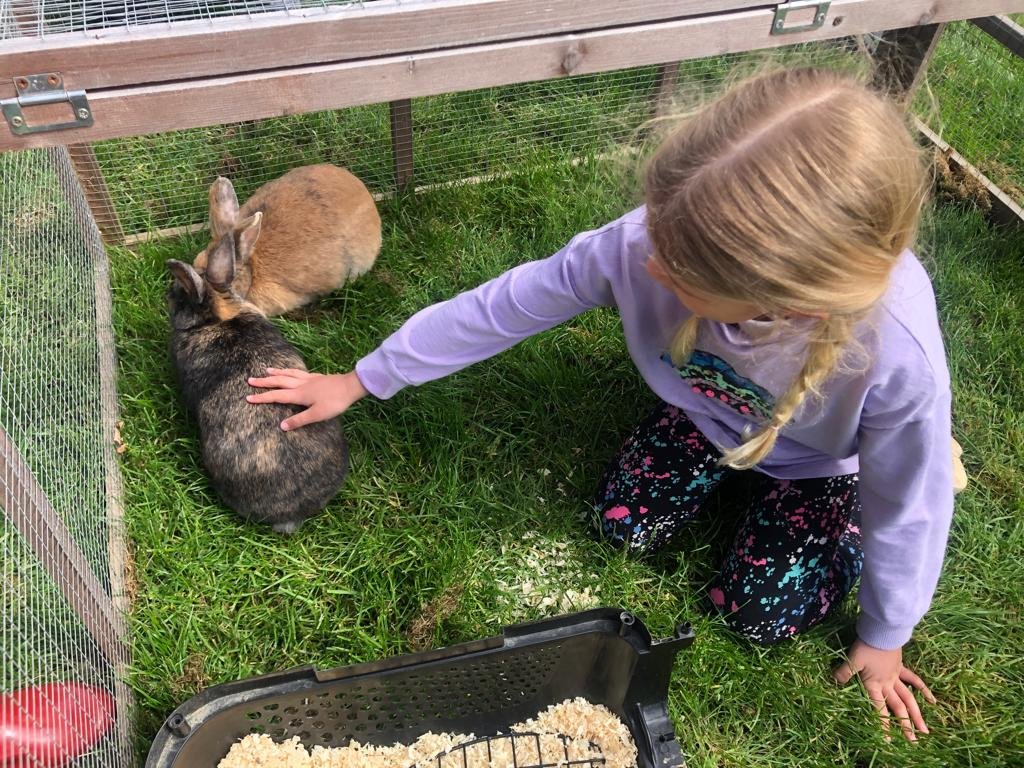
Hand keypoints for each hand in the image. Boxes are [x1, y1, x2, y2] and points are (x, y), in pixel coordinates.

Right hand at [246, 369, 368, 430]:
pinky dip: (290, 371)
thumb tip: (282, 426)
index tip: (248, 397)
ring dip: (276, 373)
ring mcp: (309, 379)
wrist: (350, 386)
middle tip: (250, 380)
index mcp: (299, 394)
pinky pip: (299, 372)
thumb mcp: (317, 415)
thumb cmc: (335, 402)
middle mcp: (301, 384)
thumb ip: (299, 420)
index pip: (276, 396)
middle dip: (264, 382)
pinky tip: (292, 372)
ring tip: (267, 370)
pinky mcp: (317, 377)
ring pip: (289, 374)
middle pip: (279, 382)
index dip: (261, 397)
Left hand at [833, 639, 935, 741]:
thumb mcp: (852, 660)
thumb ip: (844, 673)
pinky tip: (932, 700)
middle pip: (898, 708)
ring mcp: (896, 677)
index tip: (888, 741)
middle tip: (913, 743)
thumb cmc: (866, 647)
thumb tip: (835, 681)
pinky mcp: (901, 668)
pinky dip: (923, 689)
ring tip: (925, 730)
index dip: (883, 725)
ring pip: (909, 699)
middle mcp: (887, 684)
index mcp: (875, 685)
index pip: (879, 709)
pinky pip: (914, 680)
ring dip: (917, 715)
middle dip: (905, 726)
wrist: (881, 632)